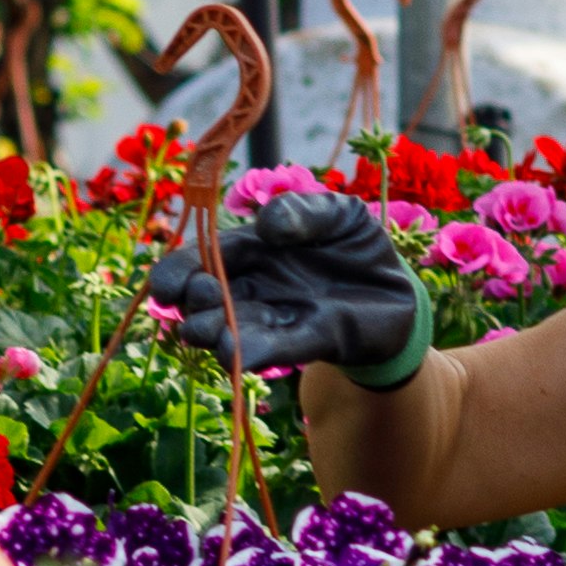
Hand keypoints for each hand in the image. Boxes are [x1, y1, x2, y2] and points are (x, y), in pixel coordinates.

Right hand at [147, 189, 430, 389]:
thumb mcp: (338, 214)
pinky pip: (276, 348)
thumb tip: (265, 224)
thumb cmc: (357, 245)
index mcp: (252, 251)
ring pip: (235, 329)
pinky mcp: (309, 342)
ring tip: (208, 334)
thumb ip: (304, 211)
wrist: (399, 288)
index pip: (203, 260)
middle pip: (208, 300)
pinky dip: (254, 351)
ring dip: (217, 333)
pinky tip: (235, 354)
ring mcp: (278, 318)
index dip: (179, 272)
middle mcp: (255, 288)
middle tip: (200, 298)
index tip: (166, 285)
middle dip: (196, 301)